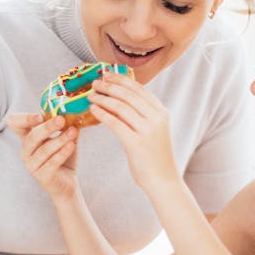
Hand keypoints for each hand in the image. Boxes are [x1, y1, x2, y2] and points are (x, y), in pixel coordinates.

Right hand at [6, 112, 79, 202]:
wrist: (67, 183)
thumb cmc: (63, 157)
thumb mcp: (64, 137)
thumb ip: (66, 124)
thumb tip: (74, 110)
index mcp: (27, 137)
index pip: (14, 123)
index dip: (24, 118)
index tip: (40, 115)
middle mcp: (26, 151)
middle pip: (31, 136)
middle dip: (47, 127)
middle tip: (61, 119)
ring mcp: (32, 165)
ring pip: (43, 150)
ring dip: (59, 140)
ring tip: (73, 132)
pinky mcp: (42, 176)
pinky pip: (51, 163)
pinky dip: (62, 153)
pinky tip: (72, 145)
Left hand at [88, 72, 179, 194]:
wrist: (163, 180)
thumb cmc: (155, 156)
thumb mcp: (154, 130)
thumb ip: (143, 114)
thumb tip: (120, 99)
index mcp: (162, 112)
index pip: (139, 89)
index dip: (121, 79)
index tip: (107, 75)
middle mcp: (156, 118)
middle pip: (128, 95)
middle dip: (109, 86)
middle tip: (95, 83)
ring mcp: (147, 130)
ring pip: (120, 107)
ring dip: (103, 98)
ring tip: (90, 96)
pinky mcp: (136, 143)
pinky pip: (115, 123)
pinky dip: (102, 114)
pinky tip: (93, 109)